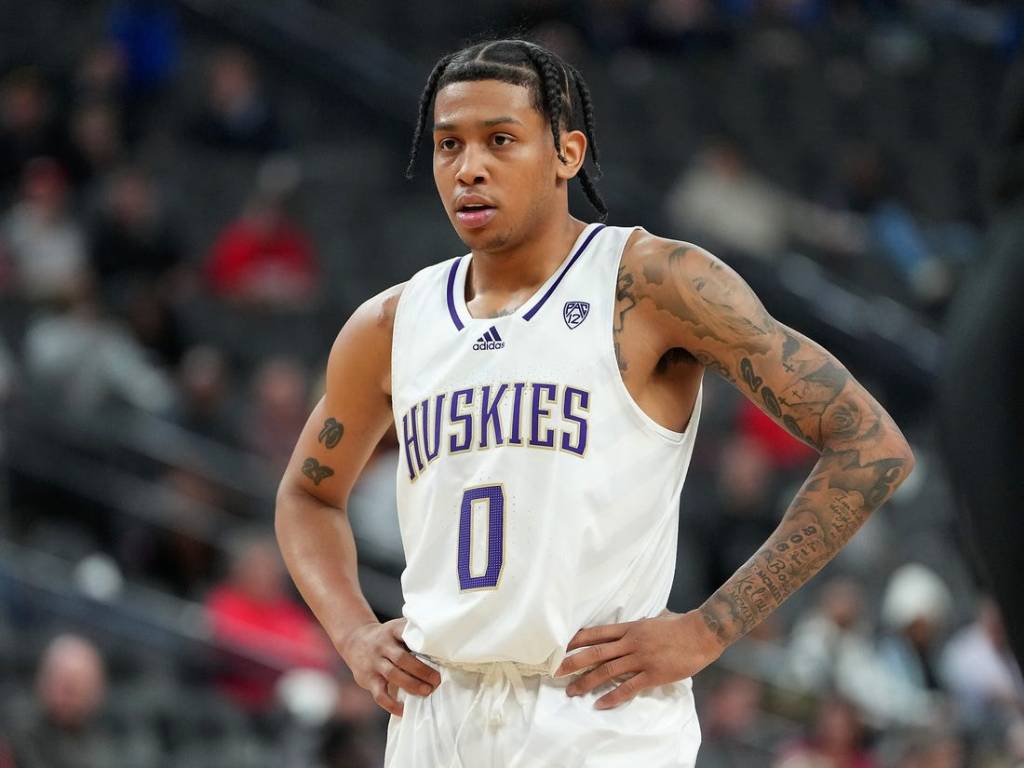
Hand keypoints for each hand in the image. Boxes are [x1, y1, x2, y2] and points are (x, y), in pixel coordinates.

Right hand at [337, 618, 440, 715]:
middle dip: (422, 670)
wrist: (355, 640)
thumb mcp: (396, 629)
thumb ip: (412, 637)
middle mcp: (382, 645)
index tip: (438, 650)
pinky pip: (380, 695)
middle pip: (402, 658)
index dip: (421, 641)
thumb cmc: (386, 638)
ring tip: (427, 691)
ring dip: (412, 685)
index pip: (406, 632)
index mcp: (392, 630)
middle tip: (437, 680)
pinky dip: (392, 705)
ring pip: (393, 675)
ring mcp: (374, 662)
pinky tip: (404, 710)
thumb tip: (441, 653)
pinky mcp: (368, 679)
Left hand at [554, 609, 722, 709]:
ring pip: (607, 671)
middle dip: (573, 662)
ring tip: (573, 691)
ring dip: (587, 682)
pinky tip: (600, 704)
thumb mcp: (656, 618)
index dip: (577, 640)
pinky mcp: (653, 674)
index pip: (597, 633)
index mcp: (630, 628)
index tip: (560, 646)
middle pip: (595, 652)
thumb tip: (637, 622)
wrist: (702, 632)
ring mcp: (641, 658)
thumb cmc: (681, 624)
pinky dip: (613, 697)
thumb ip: (642, 624)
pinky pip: (629, 687)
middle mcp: (631, 642)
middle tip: (555, 671)